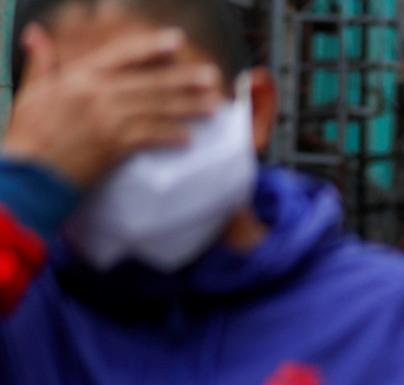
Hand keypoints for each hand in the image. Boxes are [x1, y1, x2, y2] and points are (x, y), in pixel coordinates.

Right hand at [1, 27, 224, 189]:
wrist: (29, 173)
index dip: (150, 47)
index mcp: (78, 77)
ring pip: (155, 109)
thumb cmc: (29, 133)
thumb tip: (35, 32)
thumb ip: (40, 62)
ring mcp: (107, 119)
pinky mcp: (114, 146)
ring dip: (187, 107)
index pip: (121, 55)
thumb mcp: (31, 91)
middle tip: (212, 77)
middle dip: (183, 79)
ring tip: (214, 105)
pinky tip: (189, 138)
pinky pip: (149, 137)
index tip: (177, 41)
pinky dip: (169, 136)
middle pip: (148, 83)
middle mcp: (96, 94)